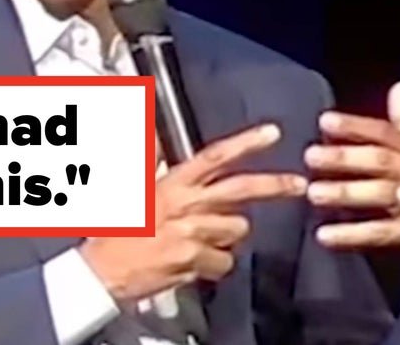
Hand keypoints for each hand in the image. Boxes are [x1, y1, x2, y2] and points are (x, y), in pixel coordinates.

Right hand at [80, 123, 304, 303]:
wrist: (102, 269)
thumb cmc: (117, 231)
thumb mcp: (132, 189)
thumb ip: (147, 159)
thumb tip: (147, 130)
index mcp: (170, 183)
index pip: (213, 157)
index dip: (245, 143)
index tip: (272, 134)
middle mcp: (184, 204)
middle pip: (240, 189)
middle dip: (274, 185)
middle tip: (297, 184)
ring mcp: (191, 231)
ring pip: (236, 231)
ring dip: (226, 238)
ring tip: (200, 241)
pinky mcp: (194, 258)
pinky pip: (225, 262)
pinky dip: (214, 265)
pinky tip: (194, 262)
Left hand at [305, 81, 399, 247]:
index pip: (385, 133)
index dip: (356, 127)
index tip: (324, 121)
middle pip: (381, 160)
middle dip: (346, 157)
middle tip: (310, 156)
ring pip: (382, 194)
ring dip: (347, 193)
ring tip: (313, 193)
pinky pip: (383, 233)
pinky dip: (352, 235)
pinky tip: (324, 235)